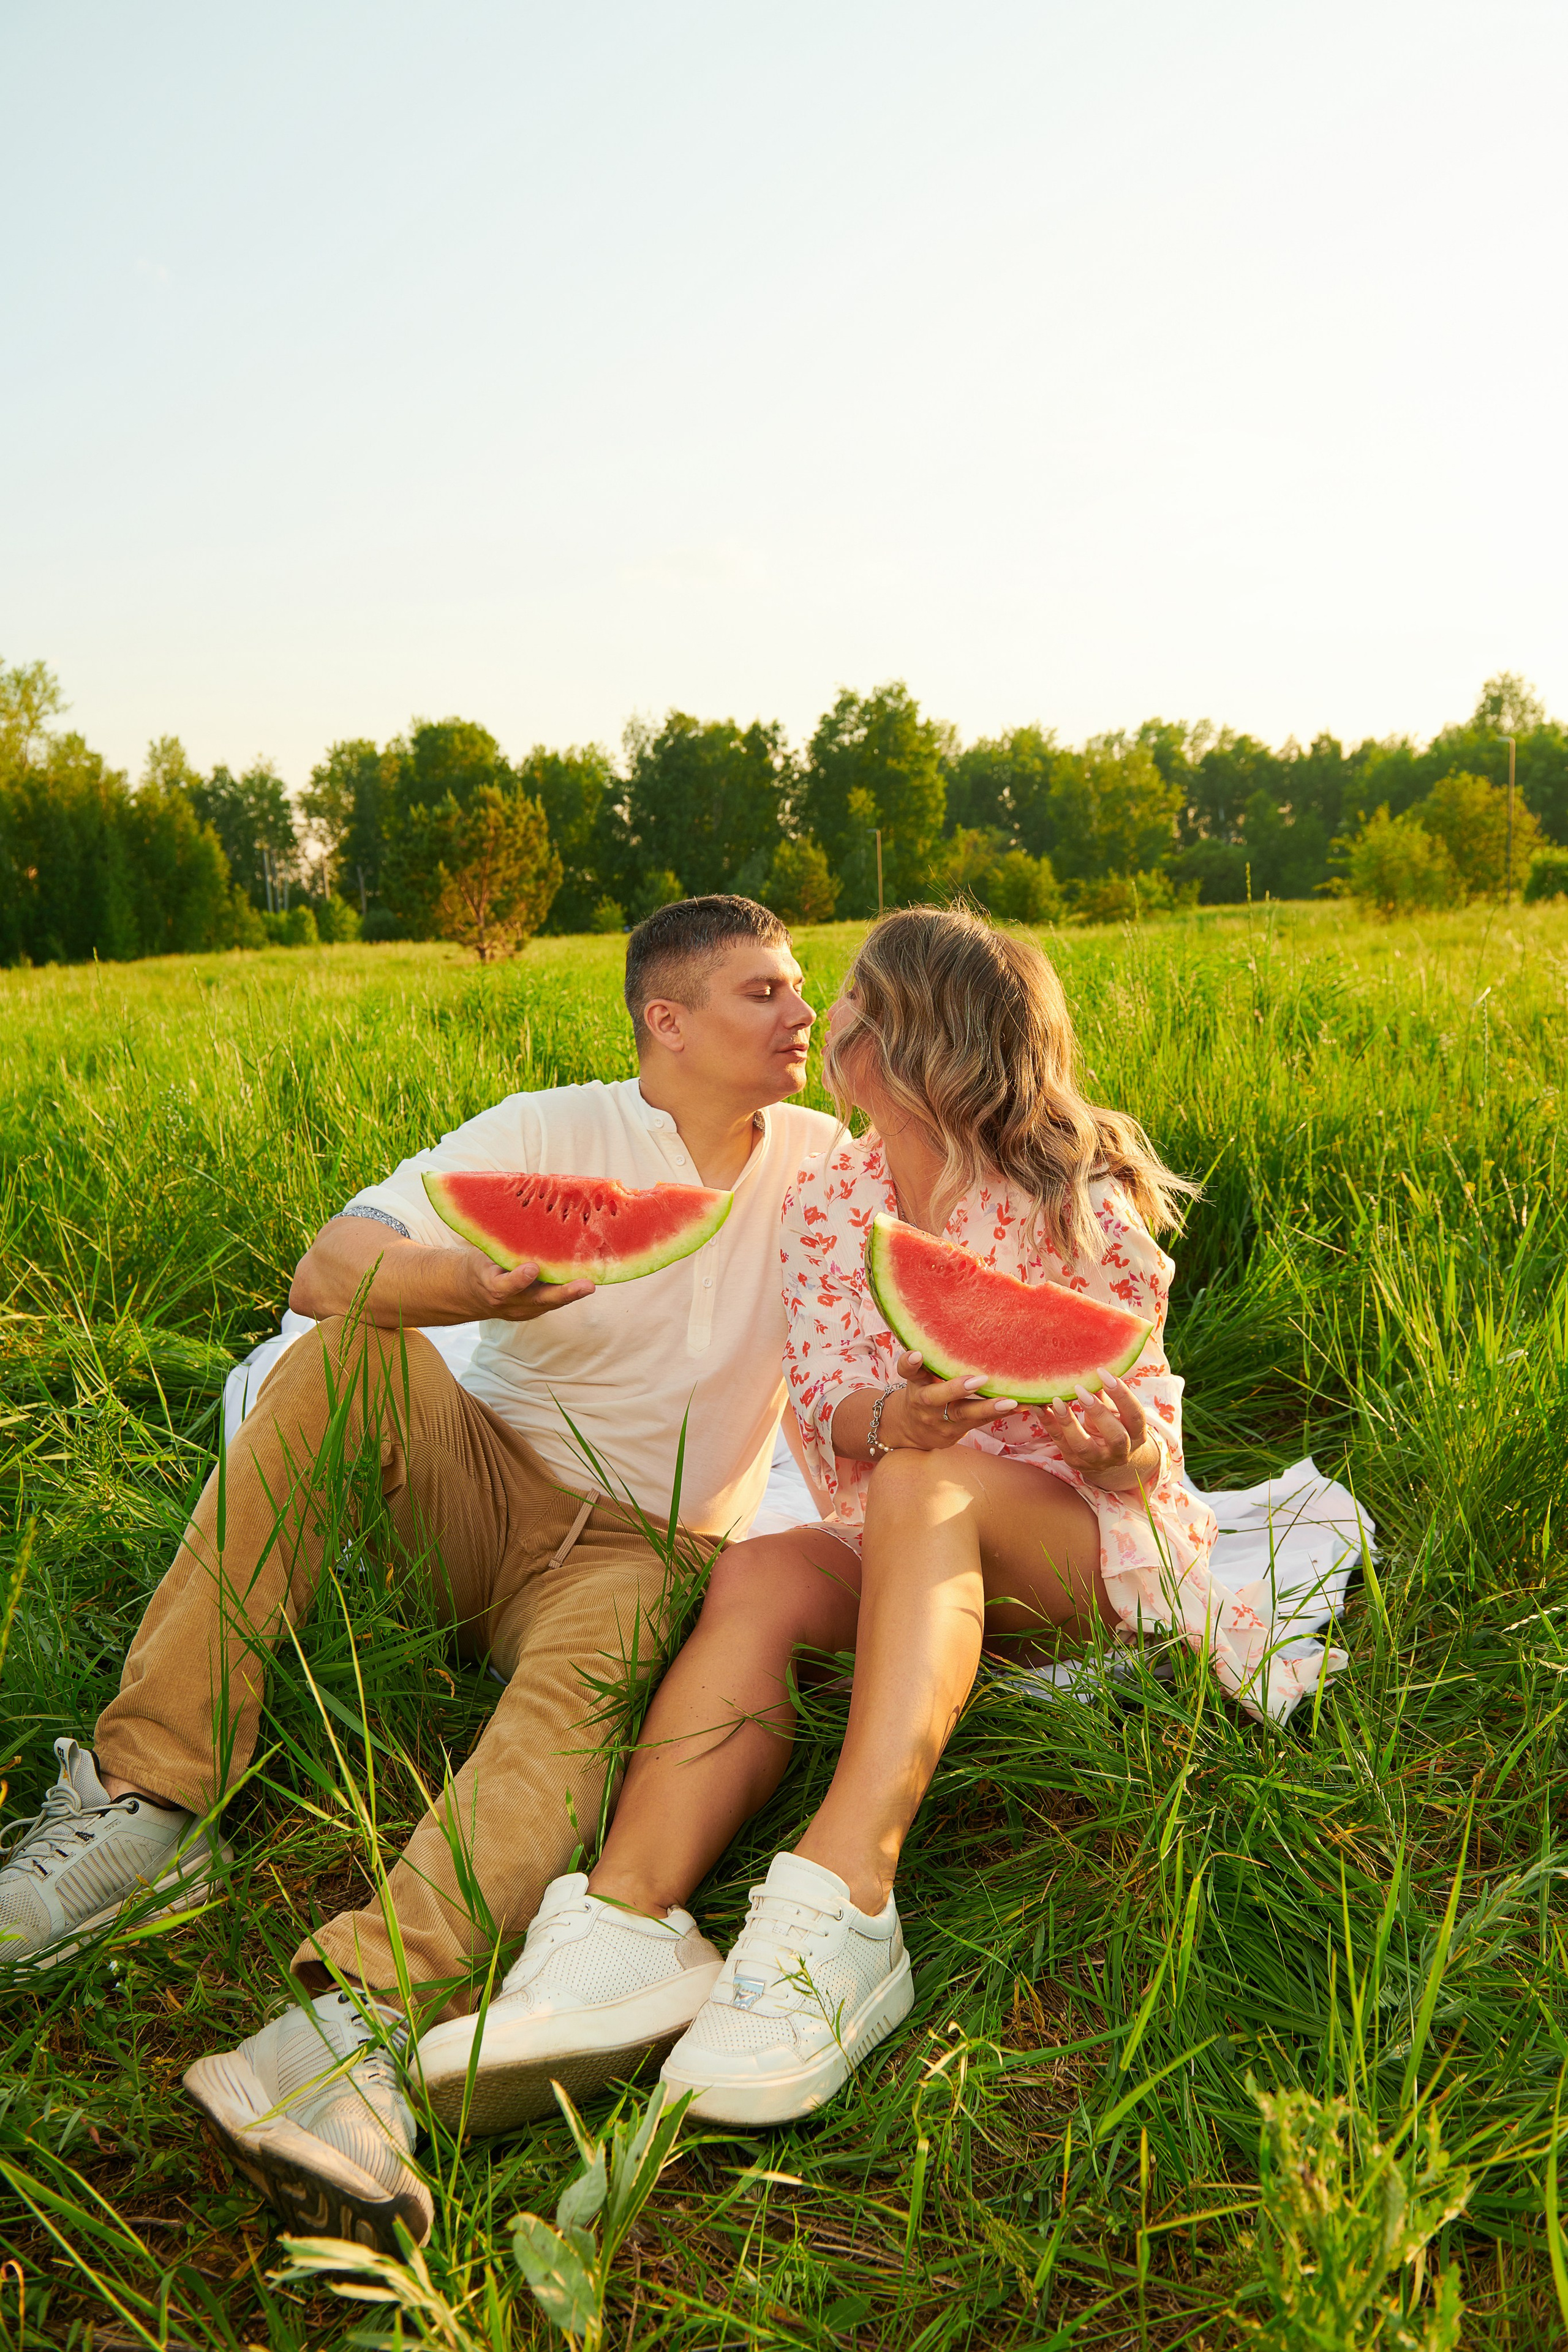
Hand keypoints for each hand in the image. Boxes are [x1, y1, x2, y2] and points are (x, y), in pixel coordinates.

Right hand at [459, 1242, 595, 1323]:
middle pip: (539, 1300)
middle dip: (565, 1293)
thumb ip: (501, 1246)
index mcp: (492, 1286)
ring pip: (552, 1302)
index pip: (504, 1286)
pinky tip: (588, 1277)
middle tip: (587, 1286)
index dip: (518, 1279)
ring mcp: (524, 1310)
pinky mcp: (536, 1310)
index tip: (532, 1268)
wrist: (471, 1293)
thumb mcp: (483, 1254)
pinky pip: (555, 1300)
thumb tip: (523, 1214)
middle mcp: (510, 1303)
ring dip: (574, 1293)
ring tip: (593, 1282)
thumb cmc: (481, 1265)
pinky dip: (570, 1291)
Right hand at [883, 1349, 1019, 1452]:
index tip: (917, 1354)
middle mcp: (924, 1402)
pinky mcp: (955, 1433)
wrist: (911, 1430)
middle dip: (957, 1389)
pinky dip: (1000, 1414)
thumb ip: (931, 1360)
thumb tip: (956, 1329)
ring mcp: (939, 1421)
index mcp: (915, 1383)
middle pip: (935, 1397)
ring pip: (963, 1414)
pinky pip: (979, 1423)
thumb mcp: (920, 1376)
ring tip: (1009, 1402)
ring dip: (988, 1408)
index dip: (909, 1363)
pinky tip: (1020, 1406)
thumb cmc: (923, 1391)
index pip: (907, 1371)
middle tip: (979, 1379)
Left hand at [1043, 1371, 1158, 1491]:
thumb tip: (1092, 1367)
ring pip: (1083, 1446)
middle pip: (1115, 1435)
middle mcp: (1120, 1452)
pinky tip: (1038, 1407)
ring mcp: (1097, 1461)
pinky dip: (1048, 1424)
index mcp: (1136, 1436)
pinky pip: (1059, 1443)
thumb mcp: (1116, 1412)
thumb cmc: (1114, 1427)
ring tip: (1056, 1400)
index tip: (1104, 1374)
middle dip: (1098, 1412)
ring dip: (1069, 1422)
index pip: (1135, 1416)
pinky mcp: (1075, 1462)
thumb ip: (1107, 1394)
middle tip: (1080, 1389)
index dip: (1122, 1395)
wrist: (1108, 1462)